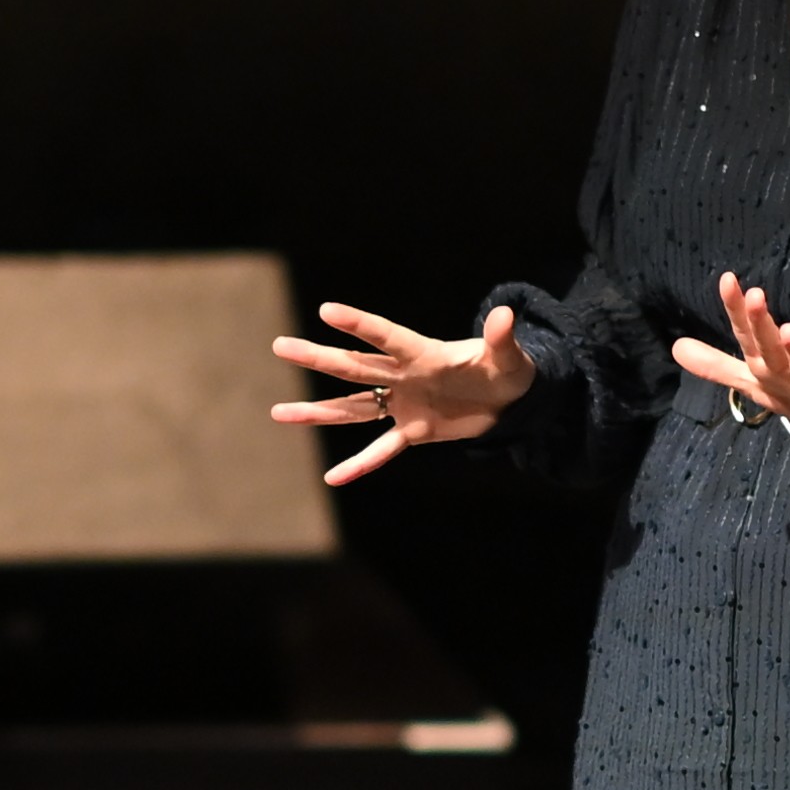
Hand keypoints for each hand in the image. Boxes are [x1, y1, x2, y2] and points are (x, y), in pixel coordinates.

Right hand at [269, 300, 531, 486]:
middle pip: (354, 368)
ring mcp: (404, 405)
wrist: (510, 400)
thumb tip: (505, 315)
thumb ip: (501, 337)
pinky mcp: (414, 432)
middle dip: (318, 357)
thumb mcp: (509, 356)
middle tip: (280, 345)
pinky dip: (359, 465)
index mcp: (423, 352)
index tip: (326, 310)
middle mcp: (404, 376)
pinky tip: (332, 478)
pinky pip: (381, 450)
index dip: (358, 324)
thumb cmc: (508, 369)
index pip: (385, 336)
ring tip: (279, 413)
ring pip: (352, 408)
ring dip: (318, 411)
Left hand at [666, 272, 789, 453]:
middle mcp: (789, 372)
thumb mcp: (752, 381)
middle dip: (762, 324)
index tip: (727, 279)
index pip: (747, 334)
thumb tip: (676, 347)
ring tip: (788, 330)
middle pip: (772, 347)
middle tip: (754, 295)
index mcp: (767, 364)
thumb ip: (716, 365)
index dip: (736, 310)